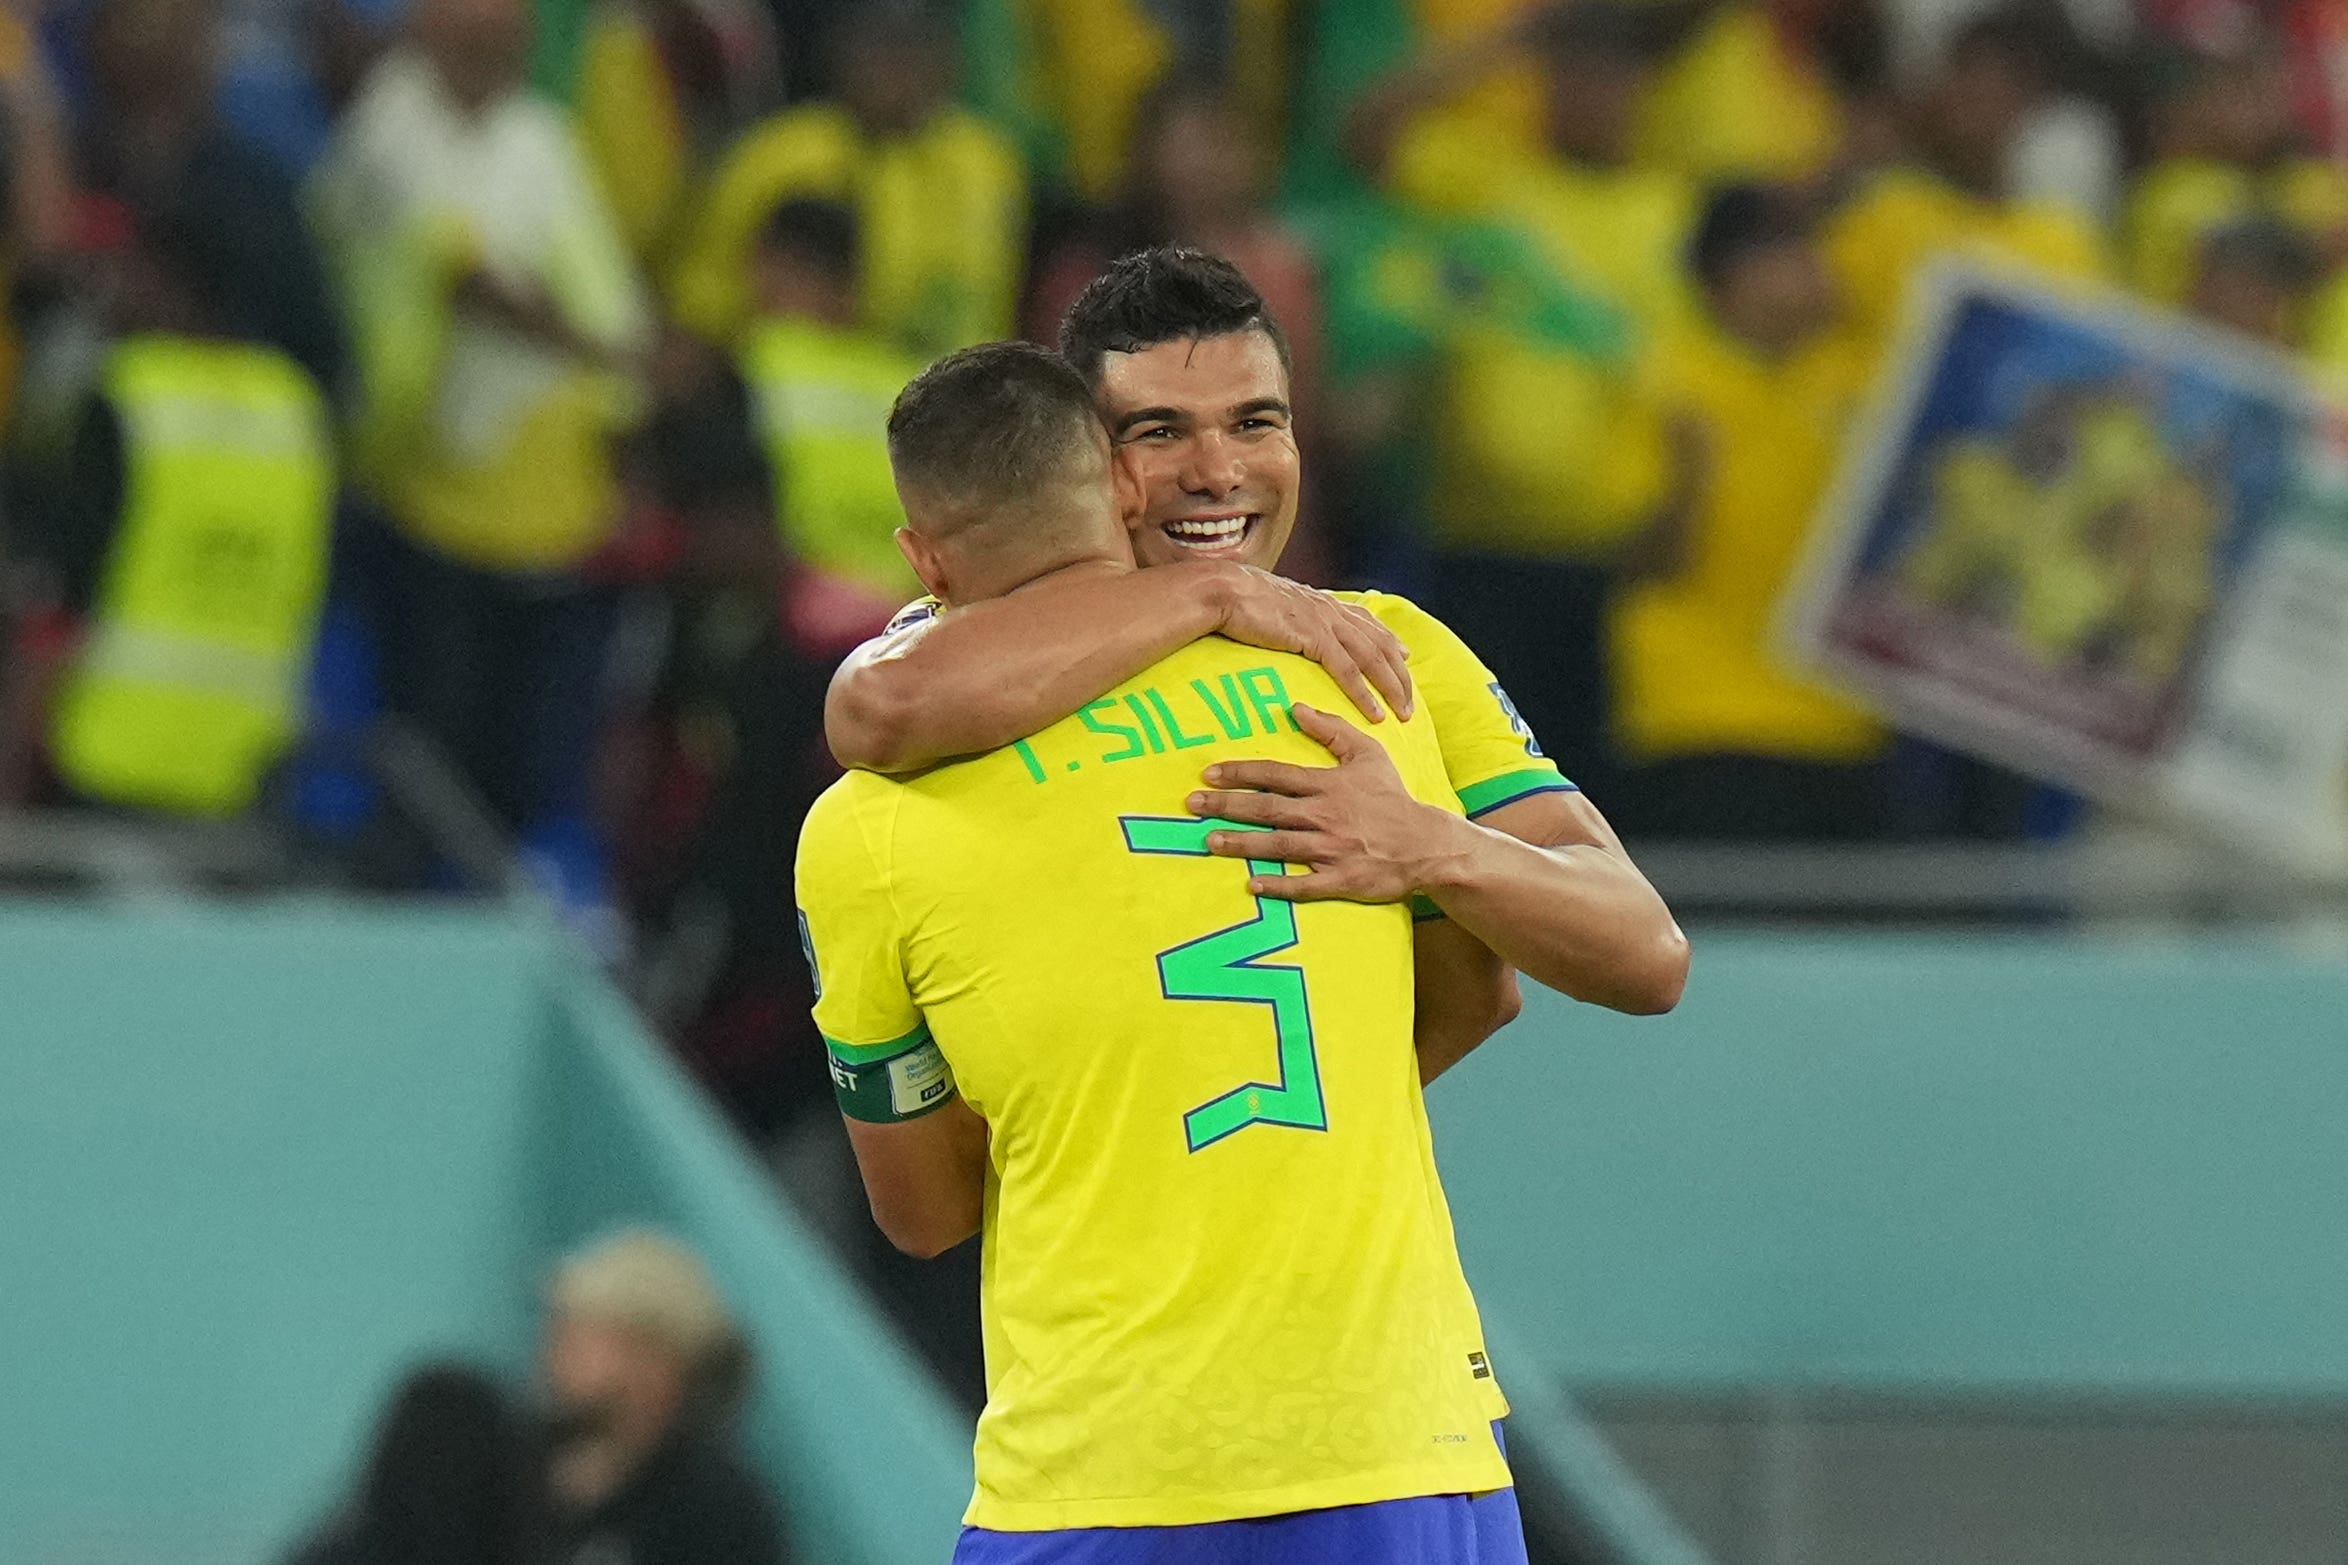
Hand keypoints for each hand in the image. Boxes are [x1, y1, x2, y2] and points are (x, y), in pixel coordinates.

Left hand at [1187, 702, 1463, 903]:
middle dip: (1227, 806)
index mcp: (1328, 785)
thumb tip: (1297, 708)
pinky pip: (1304, 885)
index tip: (1209, 774)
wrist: (1426, 843)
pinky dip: (1278, 886)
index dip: (1240, 773)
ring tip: (1209, 840)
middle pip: (1267, 809)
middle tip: (1192, 805)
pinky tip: (1252, 885)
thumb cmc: (1393, 797)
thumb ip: (1332, 729)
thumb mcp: (1369, 754)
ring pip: (1278, 846)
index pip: (1275, 776)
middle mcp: (1324, 816)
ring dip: (1242, 844)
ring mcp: (1331, 850)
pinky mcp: (1340, 880)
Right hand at [1208, 566, 1414, 722]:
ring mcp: (1325, 622)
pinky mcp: (1314, 638)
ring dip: (1392, 688)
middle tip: (1411, 699)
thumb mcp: (1271, 603)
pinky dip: (1365, 695)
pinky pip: (1348, 671)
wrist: (1222, 590)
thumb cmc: (1235, 598)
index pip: (1366, 620)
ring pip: (1373, 658)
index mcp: (1321, 601)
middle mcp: (1330, 609)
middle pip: (1380, 643)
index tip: (1404, 655)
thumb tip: (1284, 621)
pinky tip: (1375, 714)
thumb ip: (1288, 613)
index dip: (1388, 638)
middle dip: (1400, 673)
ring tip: (1404, 713)